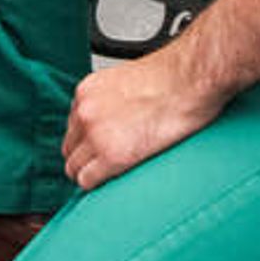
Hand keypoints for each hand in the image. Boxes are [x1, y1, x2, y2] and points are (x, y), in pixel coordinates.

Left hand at [62, 41, 224, 189]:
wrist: (190, 79)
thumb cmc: (173, 77)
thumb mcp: (128, 80)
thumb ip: (110, 100)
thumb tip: (113, 118)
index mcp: (87, 91)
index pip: (72, 127)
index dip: (87, 140)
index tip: (99, 146)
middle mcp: (85, 111)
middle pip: (69, 149)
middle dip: (86, 157)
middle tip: (109, 161)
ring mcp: (96, 134)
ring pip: (74, 168)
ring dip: (92, 172)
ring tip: (116, 169)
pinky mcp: (112, 155)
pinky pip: (87, 181)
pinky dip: (99, 183)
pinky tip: (118, 175)